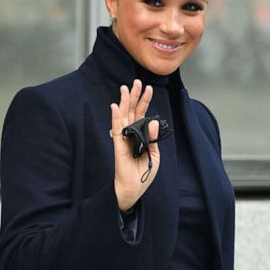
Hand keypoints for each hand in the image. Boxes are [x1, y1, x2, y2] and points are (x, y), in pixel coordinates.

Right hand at [111, 79, 159, 210]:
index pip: (142, 114)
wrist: (134, 188)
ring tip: (125, 87)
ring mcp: (123, 138)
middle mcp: (131, 133)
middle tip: (136, 81)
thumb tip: (152, 121)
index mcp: (140, 135)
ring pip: (123, 116)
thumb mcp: (155, 155)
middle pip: (132, 111)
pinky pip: (116, 129)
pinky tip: (115, 106)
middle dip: (134, 96)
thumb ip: (153, 138)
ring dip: (124, 101)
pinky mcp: (118, 145)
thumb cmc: (143, 173)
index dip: (145, 101)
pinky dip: (115, 117)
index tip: (149, 88)